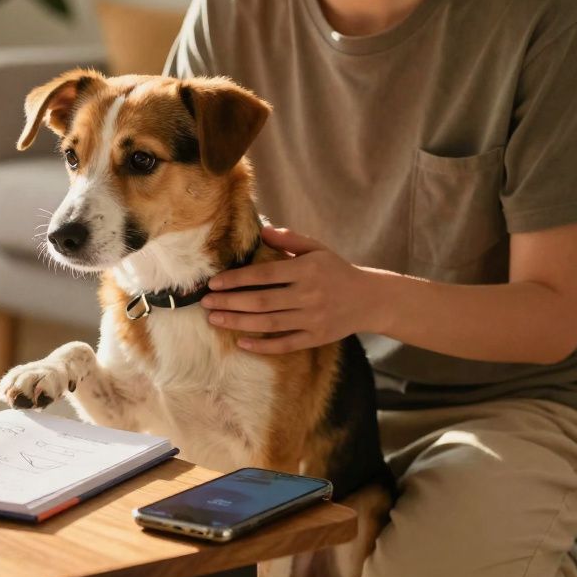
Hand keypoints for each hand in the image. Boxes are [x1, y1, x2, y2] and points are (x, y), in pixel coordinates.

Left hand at [200, 225, 381, 353]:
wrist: (370, 299)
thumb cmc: (336, 270)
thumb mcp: (317, 249)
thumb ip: (290, 239)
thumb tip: (262, 230)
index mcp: (306, 270)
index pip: (264, 275)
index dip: (236, 279)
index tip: (214, 283)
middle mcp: (309, 295)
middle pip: (262, 301)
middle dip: (230, 302)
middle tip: (205, 303)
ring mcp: (313, 318)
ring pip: (269, 323)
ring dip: (238, 322)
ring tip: (215, 320)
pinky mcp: (316, 337)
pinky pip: (286, 344)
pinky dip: (263, 346)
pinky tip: (241, 343)